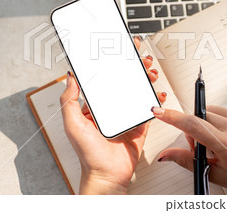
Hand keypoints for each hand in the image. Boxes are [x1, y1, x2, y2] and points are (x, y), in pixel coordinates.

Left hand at [60, 37, 165, 193]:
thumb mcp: (72, 124)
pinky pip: (149, 108)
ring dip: (145, 78)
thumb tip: (69, 78)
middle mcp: (111, 108)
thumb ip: (68, 101)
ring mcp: (126, 116)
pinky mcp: (139, 125)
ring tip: (149, 70)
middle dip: (133, 66)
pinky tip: (157, 92)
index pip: (104, 78)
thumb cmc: (88, 154)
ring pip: (138, 90)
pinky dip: (155, 99)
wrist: (107, 176)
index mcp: (95, 106)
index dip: (111, 63)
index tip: (116, 50)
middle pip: (124, 81)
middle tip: (138, 55)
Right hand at [152, 105, 226, 194]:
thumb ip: (186, 160)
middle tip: (200, 144)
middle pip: (200, 116)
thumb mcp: (215, 172)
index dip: (172, 117)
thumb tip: (166, 154)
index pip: (193, 125)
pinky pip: (225, 110)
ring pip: (211, 111)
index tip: (159, 111)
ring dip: (207, 122)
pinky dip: (220, 120)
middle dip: (193, 127)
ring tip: (217, 140)